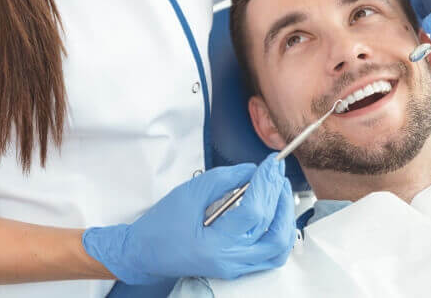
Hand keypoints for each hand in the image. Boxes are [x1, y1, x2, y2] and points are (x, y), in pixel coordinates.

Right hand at [82, 153, 295, 283]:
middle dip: (279, 196)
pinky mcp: (239, 266)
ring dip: (286, 216)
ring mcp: (236, 268)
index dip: (266, 183)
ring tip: (279, 189)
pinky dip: (280, 230)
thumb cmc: (161, 224)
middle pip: (272, 230)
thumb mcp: (190, 192)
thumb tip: (253, 170)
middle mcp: (230, 261)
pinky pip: (271, 253)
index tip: (272, 162)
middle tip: (277, 171)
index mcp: (215, 245)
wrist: (145, 252)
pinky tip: (277, 211)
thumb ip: (225, 179)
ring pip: (278, 247)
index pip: (254, 212)